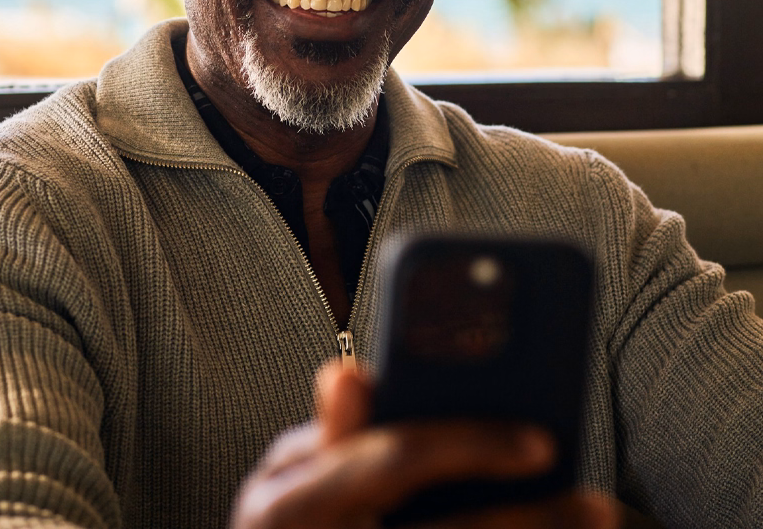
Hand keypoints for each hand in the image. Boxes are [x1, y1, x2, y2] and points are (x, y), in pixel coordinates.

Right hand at [230, 362, 619, 528]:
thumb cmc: (287, 528)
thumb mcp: (290, 477)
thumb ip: (332, 432)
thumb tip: (349, 371)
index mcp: (289, 501)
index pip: (397, 458)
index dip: (472, 445)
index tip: (543, 441)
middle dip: (527, 521)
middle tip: (597, 507)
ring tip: (587, 524)